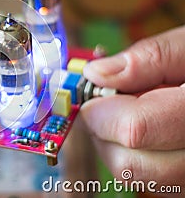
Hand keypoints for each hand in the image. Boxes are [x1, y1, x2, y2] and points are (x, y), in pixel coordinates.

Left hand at [81, 26, 184, 195]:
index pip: (135, 129)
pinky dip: (133, 153)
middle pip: (128, 162)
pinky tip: (146, 127)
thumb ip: (147, 59)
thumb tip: (97, 73)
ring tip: (131, 111)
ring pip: (134, 175)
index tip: (91, 92)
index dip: (101, 110)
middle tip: (107, 102)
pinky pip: (147, 178)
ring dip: (115, 143)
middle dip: (104, 130)